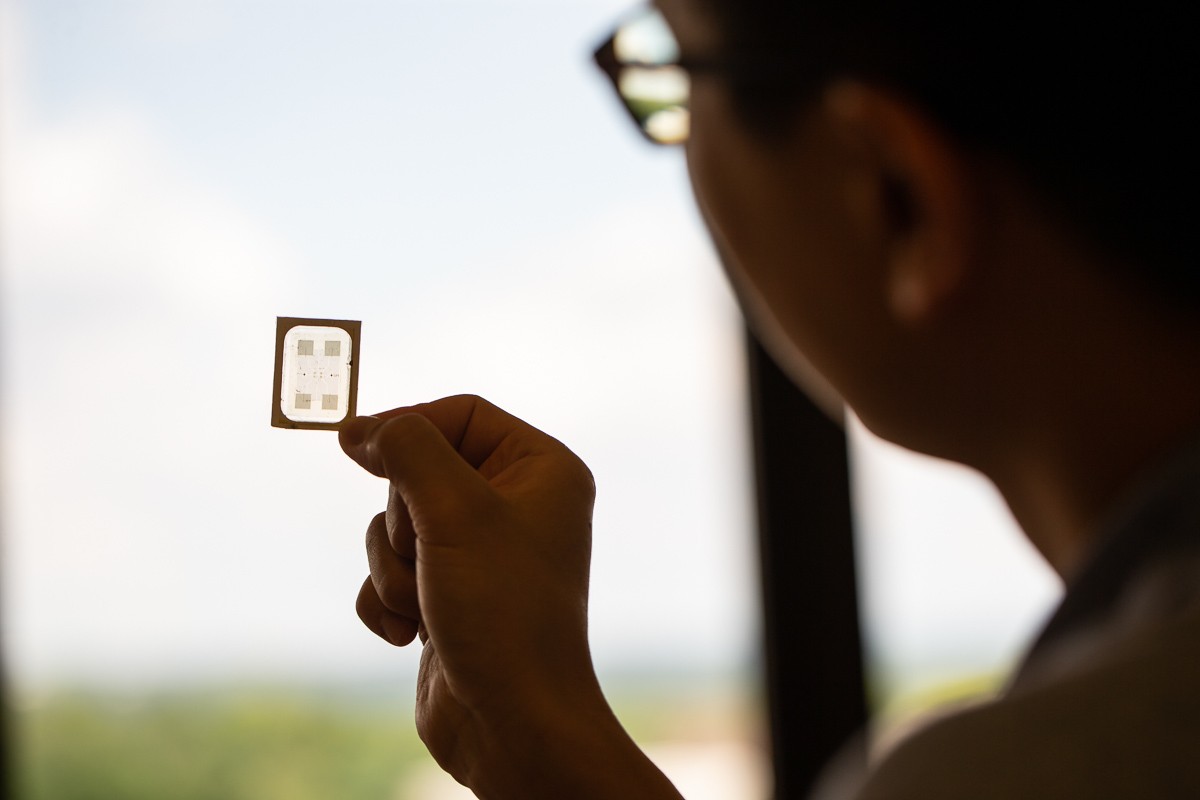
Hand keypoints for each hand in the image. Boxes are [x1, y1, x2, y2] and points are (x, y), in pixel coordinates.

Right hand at [340, 395, 602, 785]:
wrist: (511, 721)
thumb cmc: (501, 610)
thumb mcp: (453, 509)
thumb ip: (407, 449)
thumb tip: (360, 427)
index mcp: (542, 469)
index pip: (461, 413)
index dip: (408, 427)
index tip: (358, 448)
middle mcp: (517, 505)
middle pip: (419, 471)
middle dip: (403, 520)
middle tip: (430, 555)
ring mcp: (481, 553)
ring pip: (395, 526)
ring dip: (394, 568)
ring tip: (428, 604)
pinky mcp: (449, 595)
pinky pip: (389, 574)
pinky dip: (387, 601)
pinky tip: (412, 634)